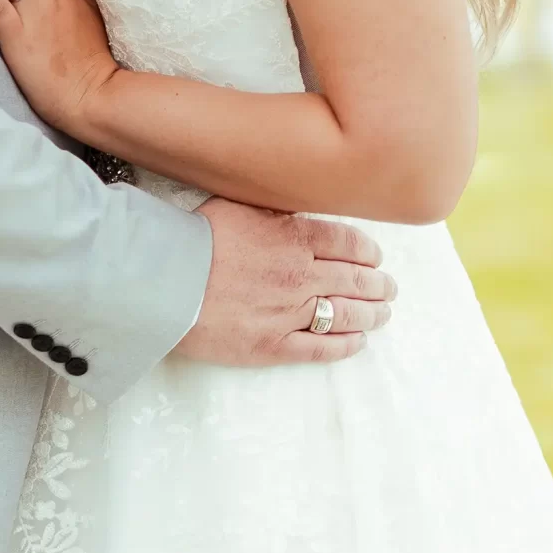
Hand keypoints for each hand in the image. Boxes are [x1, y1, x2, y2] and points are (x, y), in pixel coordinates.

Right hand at [179, 202, 395, 366]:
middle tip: (388, 288)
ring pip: (346, 314)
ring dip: (372, 314)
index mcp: (295, 237)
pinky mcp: (273, 345)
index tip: (376, 257)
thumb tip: (295, 209)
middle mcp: (301, 275)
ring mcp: (290, 312)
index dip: (368, 252)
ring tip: (383, 314)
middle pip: (356, 280)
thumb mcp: (238, 204)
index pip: (348, 244)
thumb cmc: (193, 239)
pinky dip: (345, 345)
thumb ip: (274, 210)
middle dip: (378, 284)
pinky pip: (321, 347)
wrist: (164, 281)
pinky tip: (359, 342)